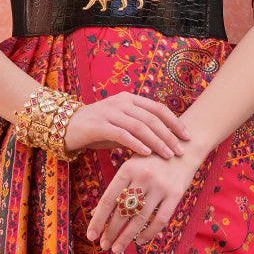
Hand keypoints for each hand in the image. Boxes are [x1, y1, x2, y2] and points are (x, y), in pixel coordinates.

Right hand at [63, 92, 189, 158]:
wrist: (66, 126)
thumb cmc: (97, 129)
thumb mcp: (120, 125)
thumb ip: (138, 128)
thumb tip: (164, 140)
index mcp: (129, 99)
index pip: (157, 108)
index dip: (174, 122)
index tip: (187, 136)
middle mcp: (121, 102)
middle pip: (152, 118)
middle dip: (169, 135)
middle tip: (181, 150)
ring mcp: (110, 112)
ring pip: (140, 126)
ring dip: (157, 141)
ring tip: (168, 155)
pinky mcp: (99, 125)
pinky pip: (122, 134)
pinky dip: (136, 144)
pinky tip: (146, 154)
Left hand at [86, 150, 202, 253]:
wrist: (184, 147)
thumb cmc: (152, 159)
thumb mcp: (132, 166)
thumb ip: (117, 188)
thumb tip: (97, 213)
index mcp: (127, 169)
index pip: (108, 200)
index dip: (98, 220)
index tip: (91, 236)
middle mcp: (142, 177)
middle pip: (122, 211)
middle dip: (111, 232)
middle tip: (104, 246)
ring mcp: (160, 186)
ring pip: (139, 219)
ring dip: (126, 237)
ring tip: (117, 249)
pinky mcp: (175, 194)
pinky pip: (160, 220)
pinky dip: (149, 233)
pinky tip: (140, 241)